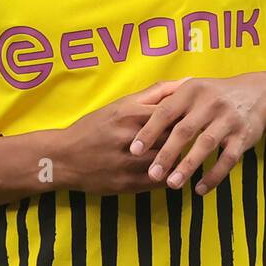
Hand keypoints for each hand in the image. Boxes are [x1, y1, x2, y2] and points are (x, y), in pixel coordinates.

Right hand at [54, 79, 187, 194]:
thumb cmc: (96, 126)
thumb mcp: (122, 104)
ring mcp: (129, 164)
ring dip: (181, 160)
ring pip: (169, 163)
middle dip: (188, 139)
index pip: (174, 113)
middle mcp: (131, 138)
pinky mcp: (128, 184)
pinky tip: (171, 171)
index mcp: (130, 114)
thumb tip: (189, 81)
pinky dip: (169, 177)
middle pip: (174, 139)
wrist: (64, 158)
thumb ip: (157, 92)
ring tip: (188, 156)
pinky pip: (159, 182)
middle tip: (200, 137)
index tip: (200, 118)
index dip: (190, 117)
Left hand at [128, 75, 265, 194]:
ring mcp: (228, 119)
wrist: (257, 95)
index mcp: (191, 90)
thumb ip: (166, 100)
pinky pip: (227, 159)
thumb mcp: (191, 89)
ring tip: (171, 184)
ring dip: (188, 166)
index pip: (165, 111)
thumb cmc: (212, 95)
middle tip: (151, 174)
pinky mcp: (243, 137)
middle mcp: (210, 103)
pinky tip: (199, 189)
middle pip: (184, 130)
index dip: (149, 131)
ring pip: (205, 145)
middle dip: (166, 154)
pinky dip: (214, 176)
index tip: (134, 150)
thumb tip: (135, 119)